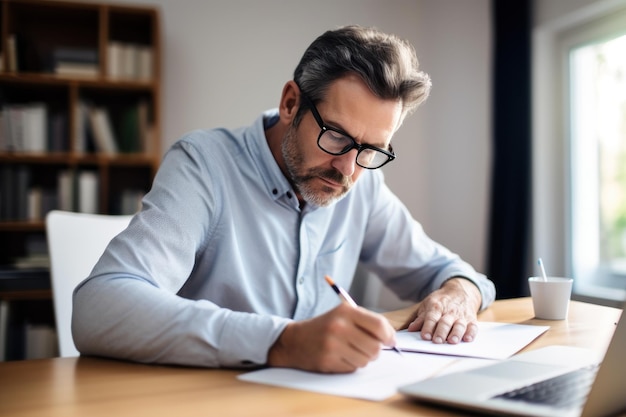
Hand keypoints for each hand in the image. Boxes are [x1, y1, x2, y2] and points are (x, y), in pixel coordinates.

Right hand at [267, 303, 396, 372]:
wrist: (294, 340)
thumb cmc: (325, 327)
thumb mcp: (343, 315)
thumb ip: (366, 322)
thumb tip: (391, 338)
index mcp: (346, 311)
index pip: (379, 325)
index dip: (389, 335)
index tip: (390, 341)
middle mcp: (339, 326)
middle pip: (375, 346)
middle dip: (376, 351)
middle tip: (368, 348)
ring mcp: (333, 345)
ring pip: (365, 360)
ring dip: (362, 359)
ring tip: (350, 351)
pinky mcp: (328, 361)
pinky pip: (353, 368)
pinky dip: (350, 365)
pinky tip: (340, 357)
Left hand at [407, 277, 481, 343]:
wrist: (460, 291)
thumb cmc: (441, 301)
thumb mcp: (428, 304)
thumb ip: (421, 318)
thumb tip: (411, 329)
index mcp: (436, 306)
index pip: (431, 318)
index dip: (428, 327)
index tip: (425, 336)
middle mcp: (449, 311)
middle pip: (445, 322)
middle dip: (441, 332)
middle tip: (437, 341)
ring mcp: (461, 316)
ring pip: (459, 325)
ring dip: (456, 333)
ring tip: (452, 341)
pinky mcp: (471, 320)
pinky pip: (473, 327)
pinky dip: (471, 333)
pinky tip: (467, 339)